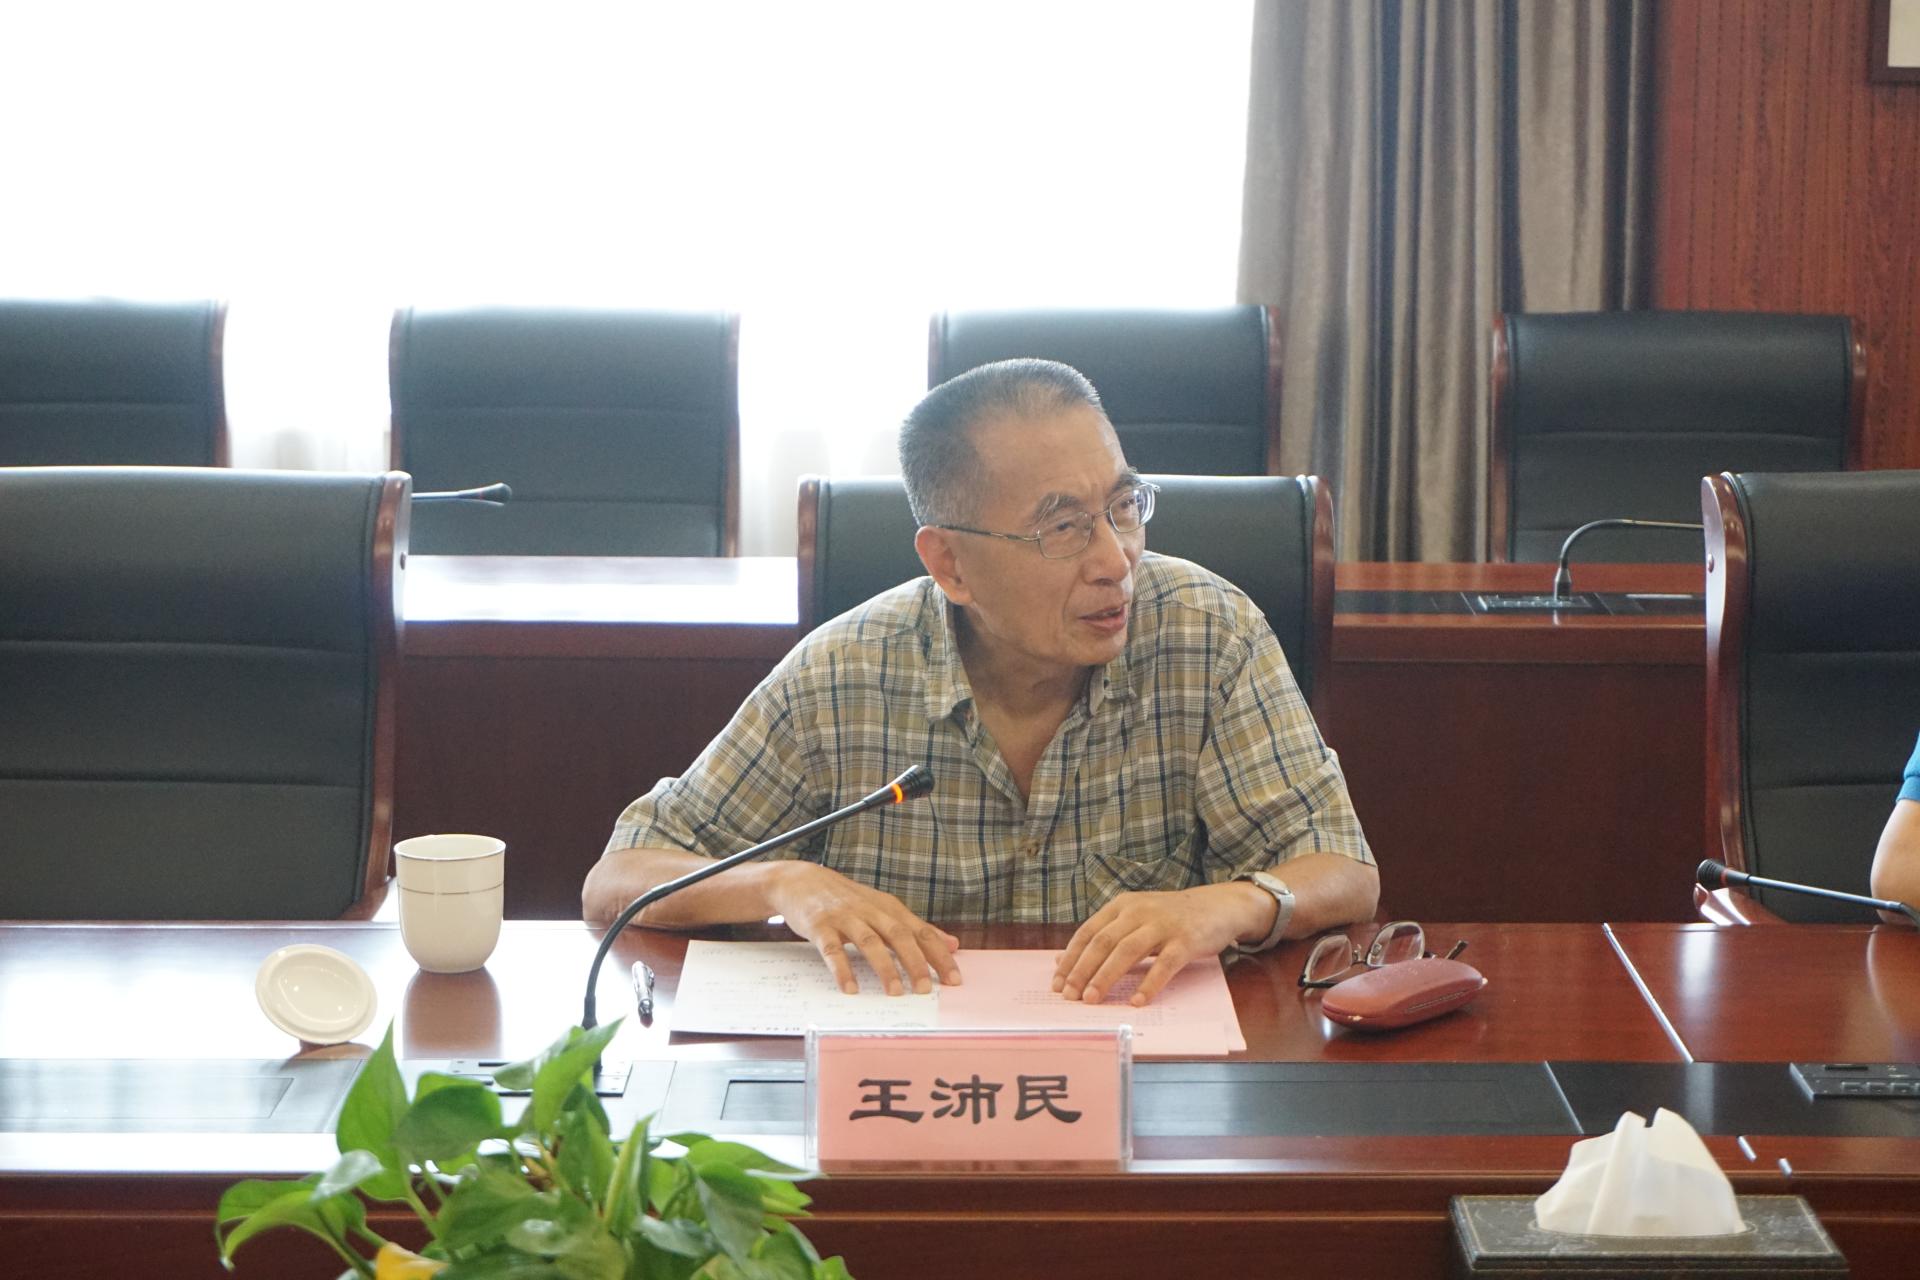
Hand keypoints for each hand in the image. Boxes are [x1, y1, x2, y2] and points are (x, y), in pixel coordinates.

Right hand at [766, 862, 962, 995]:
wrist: (801, 880)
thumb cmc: (846, 900)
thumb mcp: (883, 909)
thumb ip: (916, 928)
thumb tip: (953, 945)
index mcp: (889, 908)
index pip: (921, 931)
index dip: (939, 955)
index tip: (954, 979)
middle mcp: (870, 910)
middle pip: (899, 935)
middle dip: (915, 962)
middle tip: (926, 989)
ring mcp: (845, 917)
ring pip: (869, 942)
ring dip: (884, 967)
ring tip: (895, 993)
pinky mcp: (820, 926)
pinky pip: (832, 949)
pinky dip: (842, 969)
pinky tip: (851, 988)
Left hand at [1052, 884, 1256, 1006]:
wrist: (1217, 905)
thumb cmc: (1170, 917)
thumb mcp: (1134, 919)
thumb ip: (1103, 936)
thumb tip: (1062, 960)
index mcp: (1122, 906)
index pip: (1088, 932)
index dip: (1070, 958)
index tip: (1057, 982)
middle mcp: (1139, 911)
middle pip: (1103, 941)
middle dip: (1082, 970)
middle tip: (1070, 996)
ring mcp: (1163, 925)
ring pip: (1128, 951)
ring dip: (1106, 977)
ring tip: (1092, 999)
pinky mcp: (1186, 940)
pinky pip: (1164, 964)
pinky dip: (1149, 983)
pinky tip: (1137, 1001)